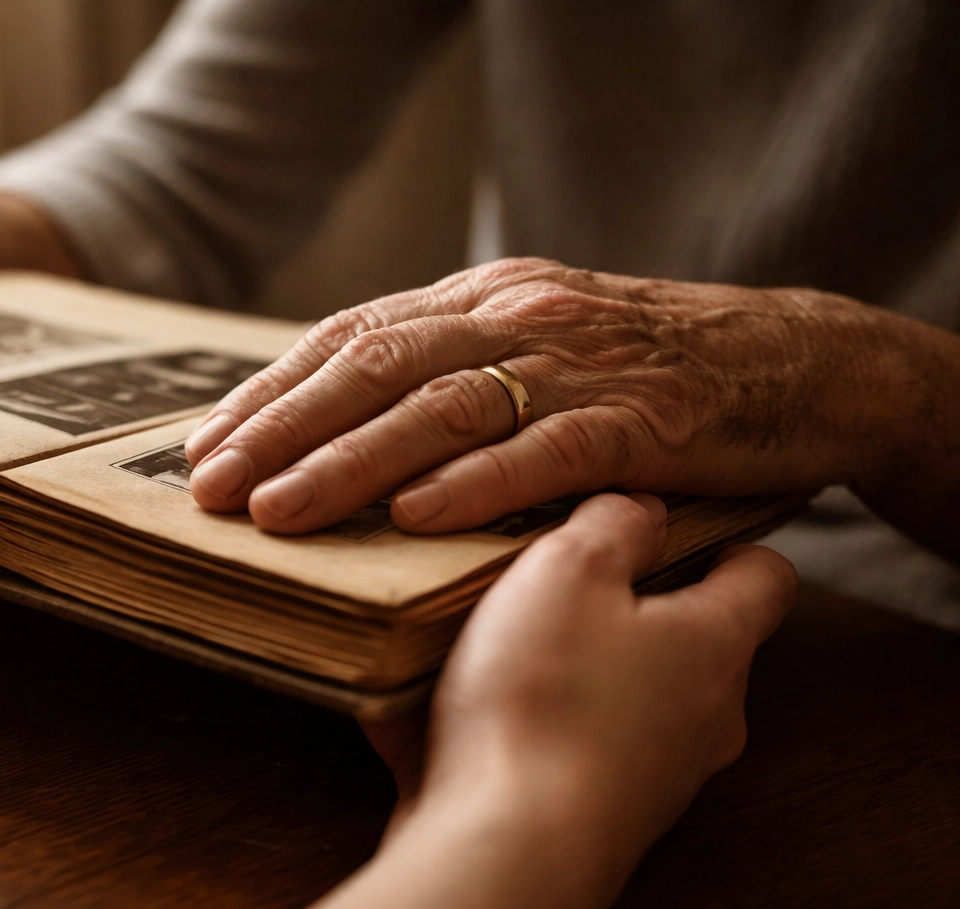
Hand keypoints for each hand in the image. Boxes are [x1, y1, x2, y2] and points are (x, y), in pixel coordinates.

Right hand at [91, 494, 796, 908]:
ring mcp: (646, 781)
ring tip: (468, 642)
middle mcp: (699, 719)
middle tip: (547, 575)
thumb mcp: (566, 570)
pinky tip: (416, 710)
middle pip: (678, 643)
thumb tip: (641, 507)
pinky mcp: (583, 823)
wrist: (505, 854)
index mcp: (714, 646)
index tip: (669, 520)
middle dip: (617, 608)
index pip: (763, 576)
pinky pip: (540, 755)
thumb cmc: (547, 699)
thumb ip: (611, 524)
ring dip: (551, 670)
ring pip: (605, 701)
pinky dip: (498, 730)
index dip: (724, 539)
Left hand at [183, 258, 959, 544]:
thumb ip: (452, 370)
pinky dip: (474, 485)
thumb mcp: (538, 345)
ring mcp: (580, 366)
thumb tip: (339, 430)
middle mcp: (519, 317)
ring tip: (279, 512)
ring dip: (349, 462)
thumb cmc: (647, 369)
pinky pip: (546, 452)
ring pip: (442, 409)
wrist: (797, 362)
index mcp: (484, 297)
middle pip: (376, 368)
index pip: (351, 337)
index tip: (206, 446)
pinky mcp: (642, 421)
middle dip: (281, 430)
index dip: (271, 392)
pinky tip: (413, 517)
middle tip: (211, 488)